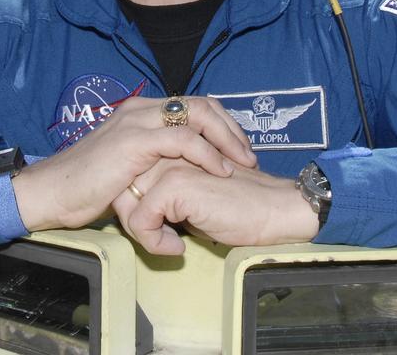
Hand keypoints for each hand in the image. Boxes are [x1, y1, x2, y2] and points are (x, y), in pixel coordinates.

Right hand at [12, 96, 256, 231]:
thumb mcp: (128, 167)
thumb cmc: (87, 186)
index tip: (238, 150)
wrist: (53, 192)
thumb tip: (180, 175)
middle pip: (201, 104)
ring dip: (226, 138)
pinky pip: (182, 140)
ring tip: (242, 162)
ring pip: (197, 114)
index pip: (193, 105)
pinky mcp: (134, 141)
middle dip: (231, 128)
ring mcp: (137, 121)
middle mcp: (141, 109)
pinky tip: (220, 171)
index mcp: (141, 112)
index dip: (221, 124)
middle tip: (248, 155)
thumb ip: (154, 161)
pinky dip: (207, 154)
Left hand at [114, 159, 319, 254]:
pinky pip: (140, 220)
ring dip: (142, 232)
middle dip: (134, 220)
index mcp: (173, 148)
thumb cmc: (241, 207)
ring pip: (126, 202)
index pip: (131, 176)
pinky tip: (178, 249)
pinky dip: (153, 242)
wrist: (273, 210)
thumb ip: (170, 193)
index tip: (161, 231)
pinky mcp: (174, 183)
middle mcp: (167, 150)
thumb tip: (143, 212)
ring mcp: (169, 164)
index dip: (137, 208)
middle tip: (164, 240)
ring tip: (170, 244)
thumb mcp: (196, 196)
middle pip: (123, 187)